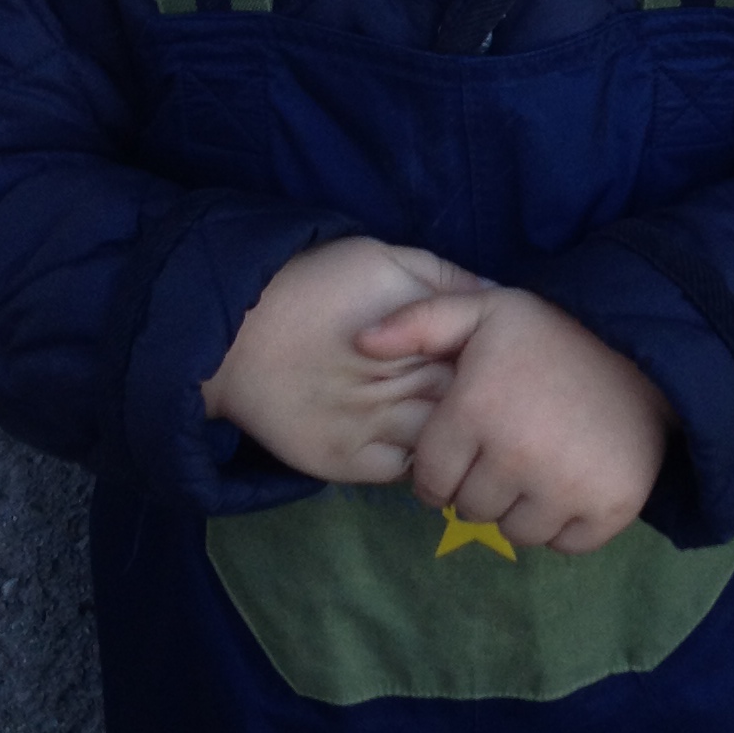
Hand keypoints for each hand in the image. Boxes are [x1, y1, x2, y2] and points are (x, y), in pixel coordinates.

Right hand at [201, 238, 483, 483]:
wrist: (234, 332)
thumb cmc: (313, 284)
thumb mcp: (382, 259)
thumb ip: (442, 278)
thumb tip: (499, 297)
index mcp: (415, 336)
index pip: (481, 360)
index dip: (494, 361)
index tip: (497, 357)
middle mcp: (397, 387)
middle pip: (466, 406)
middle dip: (484, 403)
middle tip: (492, 399)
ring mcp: (372, 430)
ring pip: (441, 446)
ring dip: (456, 439)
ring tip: (464, 428)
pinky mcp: (346, 462)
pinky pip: (405, 473)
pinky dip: (423, 463)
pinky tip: (426, 446)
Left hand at [357, 287, 671, 554]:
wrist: (646, 346)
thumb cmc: (554, 333)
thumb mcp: (484, 309)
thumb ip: (418, 321)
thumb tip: (360, 341)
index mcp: (475, 409)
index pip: (431, 481)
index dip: (443, 469)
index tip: (468, 448)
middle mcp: (516, 454)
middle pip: (471, 510)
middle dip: (480, 487)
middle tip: (507, 452)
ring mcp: (565, 486)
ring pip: (515, 532)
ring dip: (520, 509)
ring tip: (539, 467)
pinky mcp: (610, 507)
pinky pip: (565, 544)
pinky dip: (565, 524)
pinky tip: (571, 485)